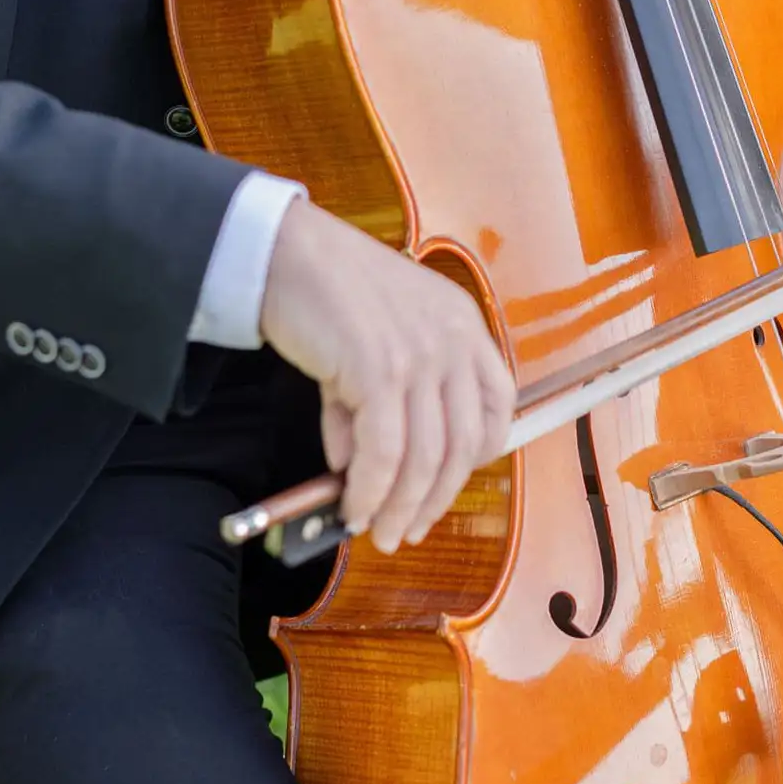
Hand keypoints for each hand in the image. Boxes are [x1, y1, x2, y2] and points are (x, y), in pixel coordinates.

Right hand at [259, 200, 514, 553]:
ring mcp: (421, 357)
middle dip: (435, 499)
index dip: (475, 455)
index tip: (445, 484)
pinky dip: (369, 491)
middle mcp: (454, 342)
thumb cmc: (327, 291)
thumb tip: (364, 468)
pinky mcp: (380, 372)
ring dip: (401, 506)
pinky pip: (382, 454)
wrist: (286, 252)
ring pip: (425, 459)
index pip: (496, 405)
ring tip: (378, 530)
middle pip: (463, 446)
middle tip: (408, 530)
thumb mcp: (379, 339)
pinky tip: (353, 506)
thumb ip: (384, 399)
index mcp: (463, 326)